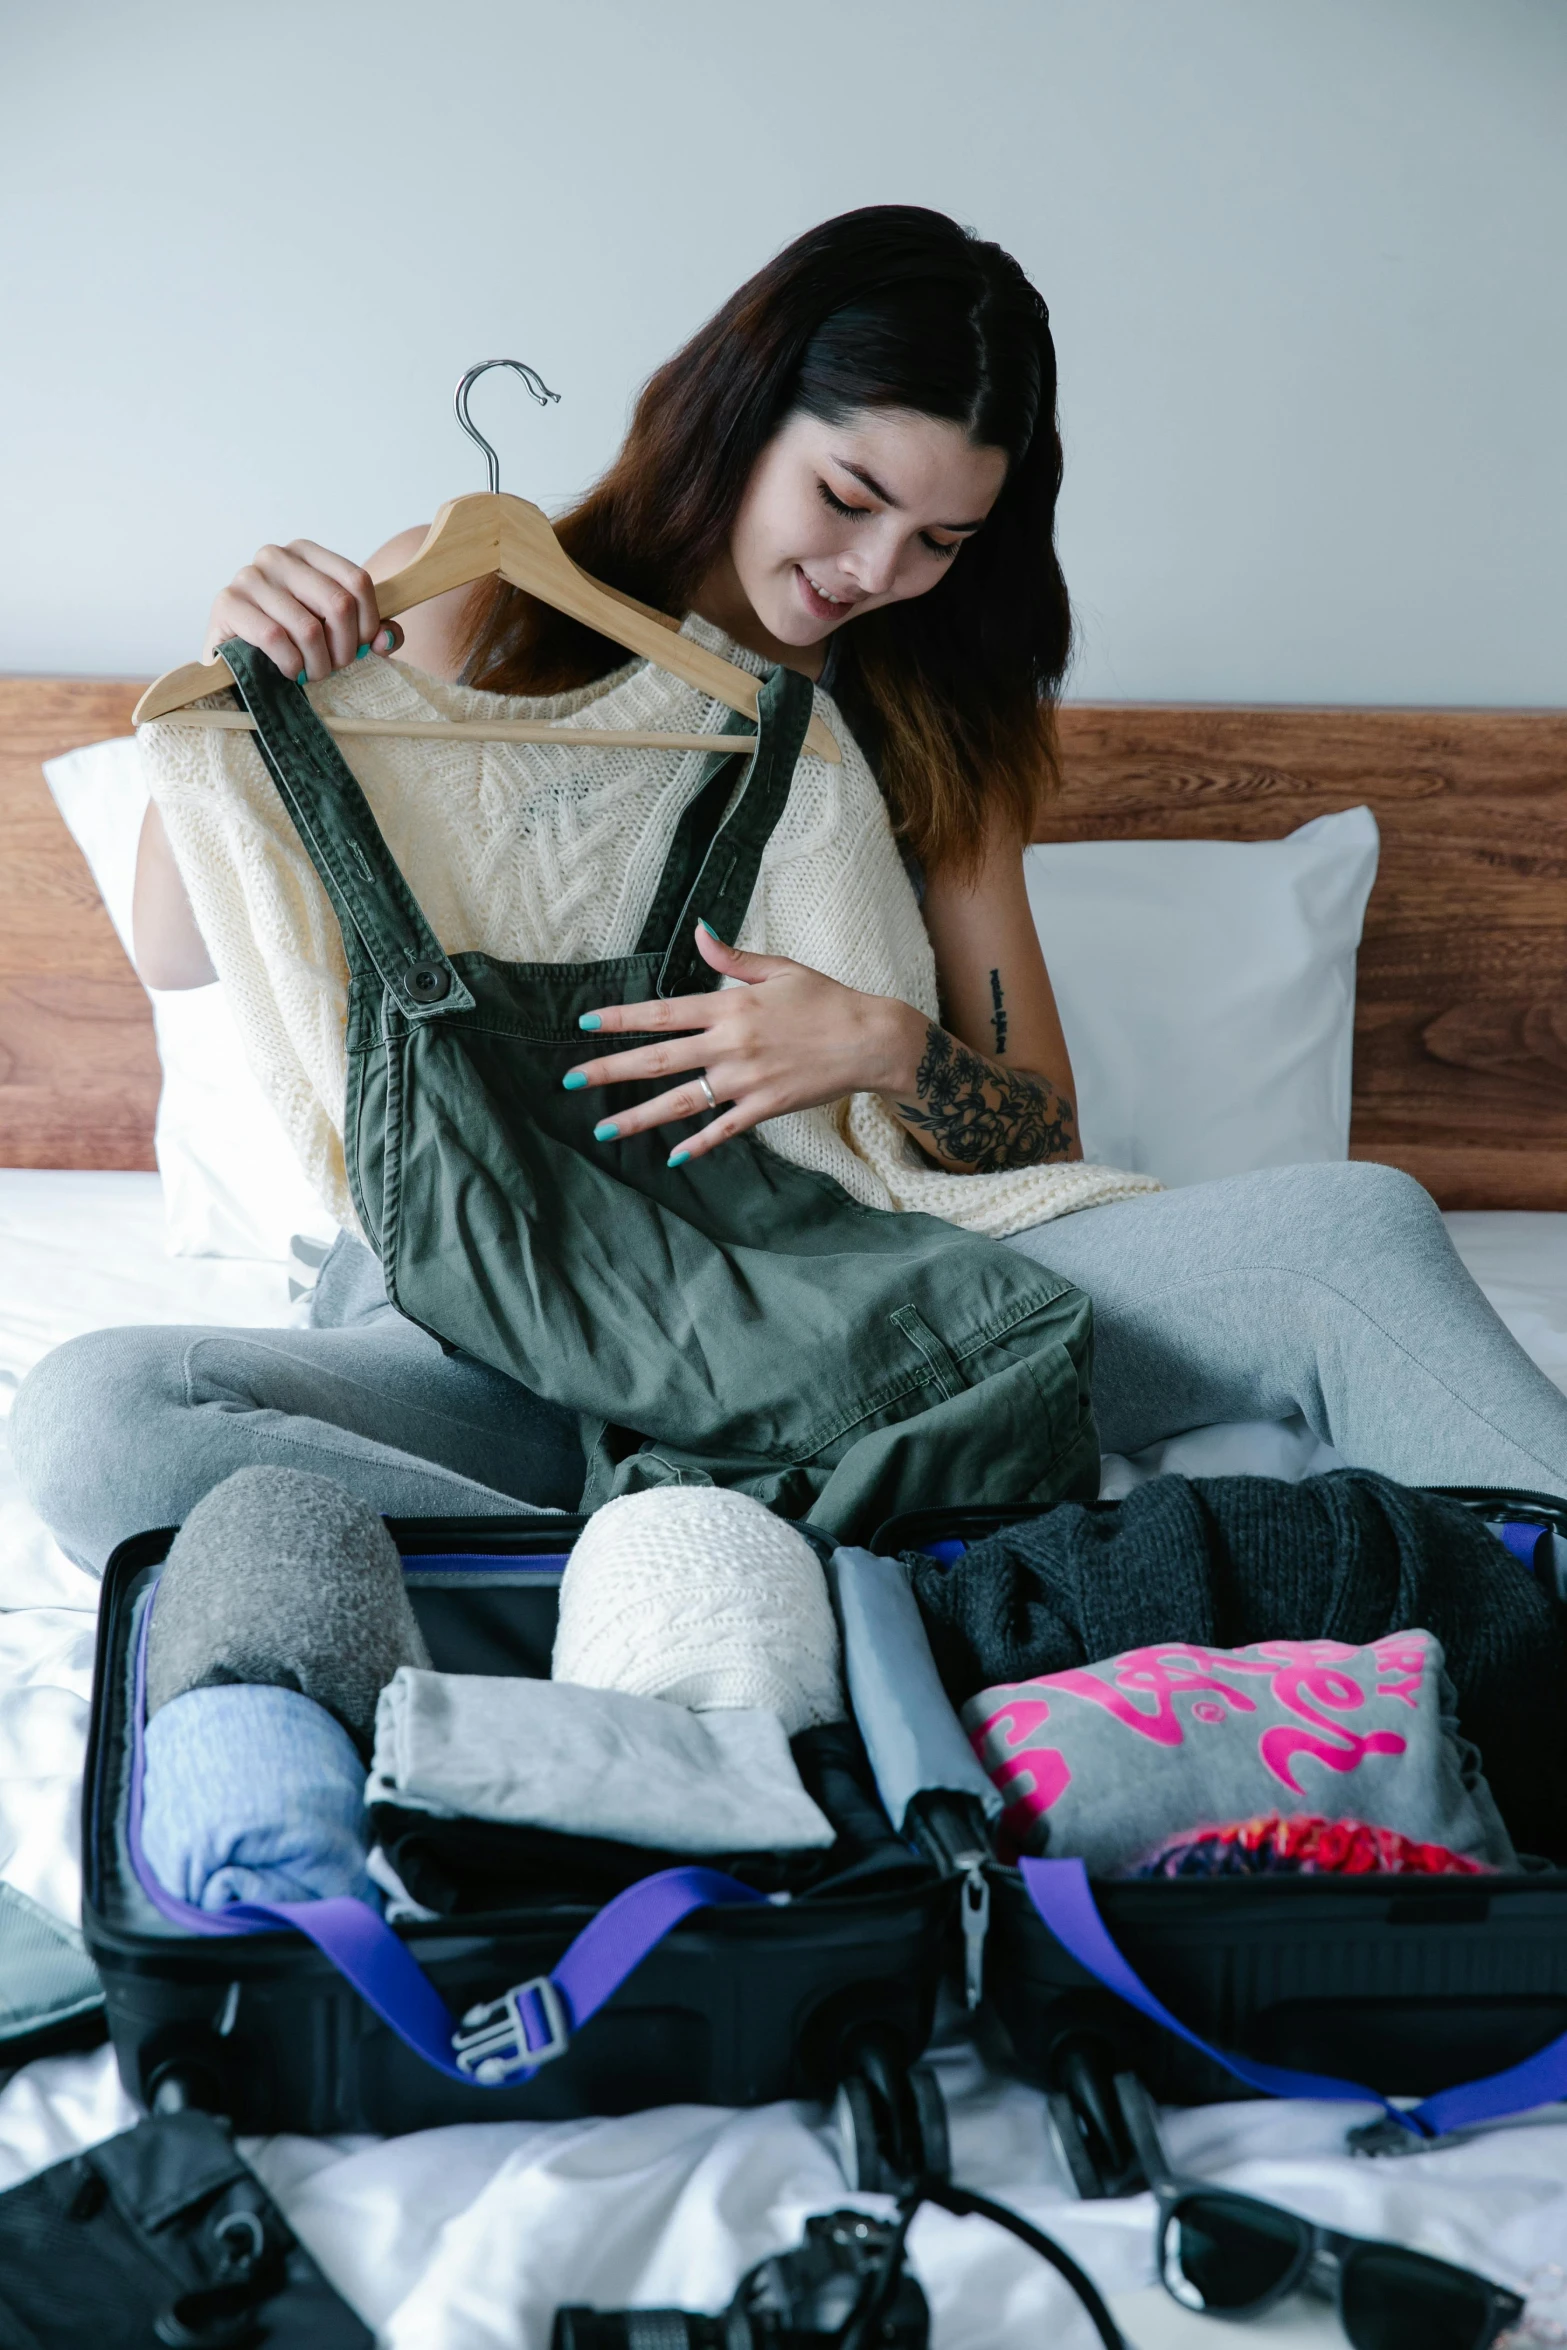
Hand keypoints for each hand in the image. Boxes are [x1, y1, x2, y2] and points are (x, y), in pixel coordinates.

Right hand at [204, 540, 402, 679]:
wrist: (232, 653)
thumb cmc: (287, 638)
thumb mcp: (332, 629)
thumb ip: (369, 631)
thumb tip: (388, 639)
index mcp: (306, 552)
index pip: (357, 581)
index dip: (368, 622)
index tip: (362, 647)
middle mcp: (276, 556)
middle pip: (338, 604)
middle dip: (344, 648)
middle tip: (336, 668)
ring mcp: (249, 577)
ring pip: (308, 628)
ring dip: (318, 663)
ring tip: (313, 674)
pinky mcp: (227, 603)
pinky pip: (275, 638)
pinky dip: (291, 664)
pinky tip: (291, 671)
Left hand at [563, 923, 925, 1165]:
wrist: (869, 1039)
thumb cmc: (826, 999)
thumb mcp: (779, 970)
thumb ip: (732, 958)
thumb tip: (700, 932)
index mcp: (729, 1007)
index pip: (662, 1013)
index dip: (622, 1020)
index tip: (586, 1026)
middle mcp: (730, 1045)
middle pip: (657, 1060)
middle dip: (609, 1071)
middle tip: (570, 1081)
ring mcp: (745, 1080)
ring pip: (680, 1102)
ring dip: (638, 1118)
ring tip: (603, 1130)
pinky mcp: (764, 1108)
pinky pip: (723, 1130)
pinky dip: (697, 1145)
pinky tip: (671, 1158)